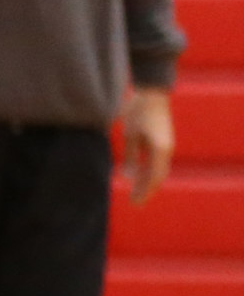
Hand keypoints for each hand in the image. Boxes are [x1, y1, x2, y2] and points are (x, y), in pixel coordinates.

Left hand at [123, 87, 174, 204]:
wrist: (151, 92)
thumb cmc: (138, 111)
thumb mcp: (130, 134)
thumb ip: (131, 156)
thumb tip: (129, 177)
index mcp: (160, 149)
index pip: (153, 177)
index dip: (144, 191)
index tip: (135, 203)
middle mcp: (166, 149)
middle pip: (157, 176)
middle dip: (146, 190)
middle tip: (135, 203)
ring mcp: (165, 145)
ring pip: (157, 170)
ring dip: (147, 182)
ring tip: (136, 193)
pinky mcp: (162, 141)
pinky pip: (155, 161)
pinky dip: (147, 171)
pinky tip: (136, 177)